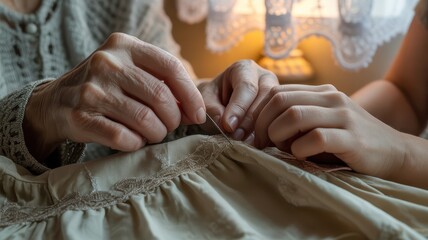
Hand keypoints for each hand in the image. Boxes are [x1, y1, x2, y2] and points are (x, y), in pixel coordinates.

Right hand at [24, 33, 204, 159]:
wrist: (57, 102)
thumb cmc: (105, 86)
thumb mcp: (131, 71)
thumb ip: (162, 83)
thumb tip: (194, 111)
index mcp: (125, 45)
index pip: (171, 67)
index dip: (190, 94)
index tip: (198, 114)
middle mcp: (107, 63)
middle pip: (161, 97)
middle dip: (173, 119)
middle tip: (170, 126)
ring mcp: (92, 90)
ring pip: (145, 120)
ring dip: (157, 133)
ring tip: (153, 134)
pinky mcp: (81, 117)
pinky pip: (123, 138)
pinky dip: (136, 143)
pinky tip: (134, 140)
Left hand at [197, 60, 278, 141]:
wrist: (221, 101)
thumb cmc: (213, 98)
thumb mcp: (206, 100)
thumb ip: (212, 109)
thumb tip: (225, 124)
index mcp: (244, 69)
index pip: (246, 86)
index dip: (238, 108)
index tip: (228, 126)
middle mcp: (265, 77)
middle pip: (266, 96)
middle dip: (250, 120)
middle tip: (236, 138)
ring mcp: (277, 92)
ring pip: (276, 108)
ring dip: (261, 129)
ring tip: (245, 143)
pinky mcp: (281, 108)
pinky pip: (279, 120)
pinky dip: (268, 134)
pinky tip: (256, 144)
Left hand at [253, 84, 406, 178]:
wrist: (392, 151)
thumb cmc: (348, 139)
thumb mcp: (323, 120)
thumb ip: (298, 117)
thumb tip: (261, 127)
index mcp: (321, 91)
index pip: (277, 92)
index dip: (259, 113)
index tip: (255, 133)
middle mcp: (331, 98)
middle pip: (280, 101)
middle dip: (262, 124)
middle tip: (261, 143)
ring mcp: (343, 116)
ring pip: (295, 116)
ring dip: (278, 136)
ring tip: (281, 149)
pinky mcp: (352, 138)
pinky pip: (315, 138)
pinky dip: (299, 150)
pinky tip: (301, 155)